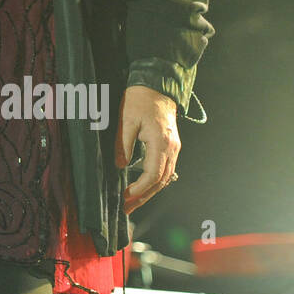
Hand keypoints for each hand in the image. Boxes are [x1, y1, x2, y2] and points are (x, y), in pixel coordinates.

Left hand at [116, 85, 181, 213]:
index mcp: (161, 142)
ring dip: (149, 192)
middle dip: (144, 197)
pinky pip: (166, 169)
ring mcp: (173, 147)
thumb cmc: (140, 100)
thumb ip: (123, 144)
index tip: (126, 196)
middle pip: (161, 181)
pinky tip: (143, 187)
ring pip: (165, 177)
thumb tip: (120, 167)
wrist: (156, 85)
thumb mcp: (126, 120)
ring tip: (133, 202)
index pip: (153, 175)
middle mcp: (171, 148)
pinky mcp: (171, 145)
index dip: (139, 188)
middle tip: (127, 208)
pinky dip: (155, 181)